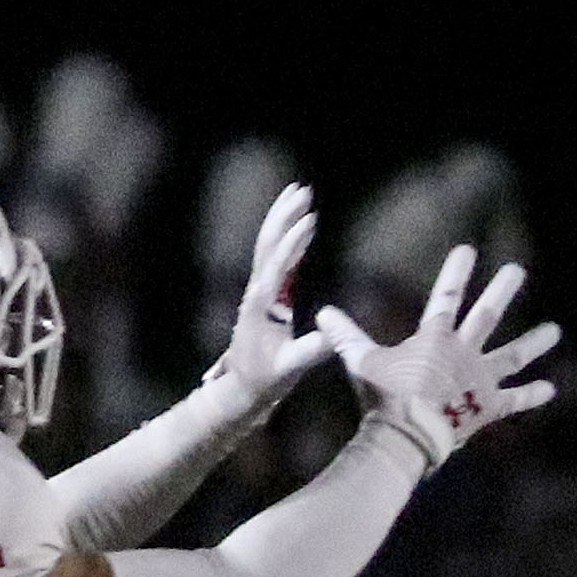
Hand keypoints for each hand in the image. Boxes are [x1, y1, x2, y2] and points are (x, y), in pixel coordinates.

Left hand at [214, 179, 329, 409]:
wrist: (243, 387)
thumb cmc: (265, 379)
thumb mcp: (290, 368)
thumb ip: (310, 351)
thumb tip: (333, 337)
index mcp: (262, 304)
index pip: (278, 264)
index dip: (294, 241)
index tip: (311, 219)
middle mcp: (258, 291)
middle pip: (268, 243)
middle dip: (284, 215)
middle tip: (303, 189)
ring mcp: (261, 291)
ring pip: (269, 246)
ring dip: (283, 219)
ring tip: (301, 195)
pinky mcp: (267, 295)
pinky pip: (277, 259)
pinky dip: (289, 240)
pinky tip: (303, 228)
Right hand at [315, 244, 559, 470]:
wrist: (407, 437)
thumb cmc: (384, 399)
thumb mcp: (361, 363)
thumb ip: (345, 335)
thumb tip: (321, 312)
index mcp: (434, 339)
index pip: (446, 296)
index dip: (456, 272)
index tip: (469, 249)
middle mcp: (463, 354)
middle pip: (487, 316)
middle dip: (503, 291)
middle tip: (518, 270)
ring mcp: (479, 380)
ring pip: (512, 355)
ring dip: (534, 342)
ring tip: (554, 330)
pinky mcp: (488, 407)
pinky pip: (514, 400)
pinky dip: (531, 395)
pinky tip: (550, 389)